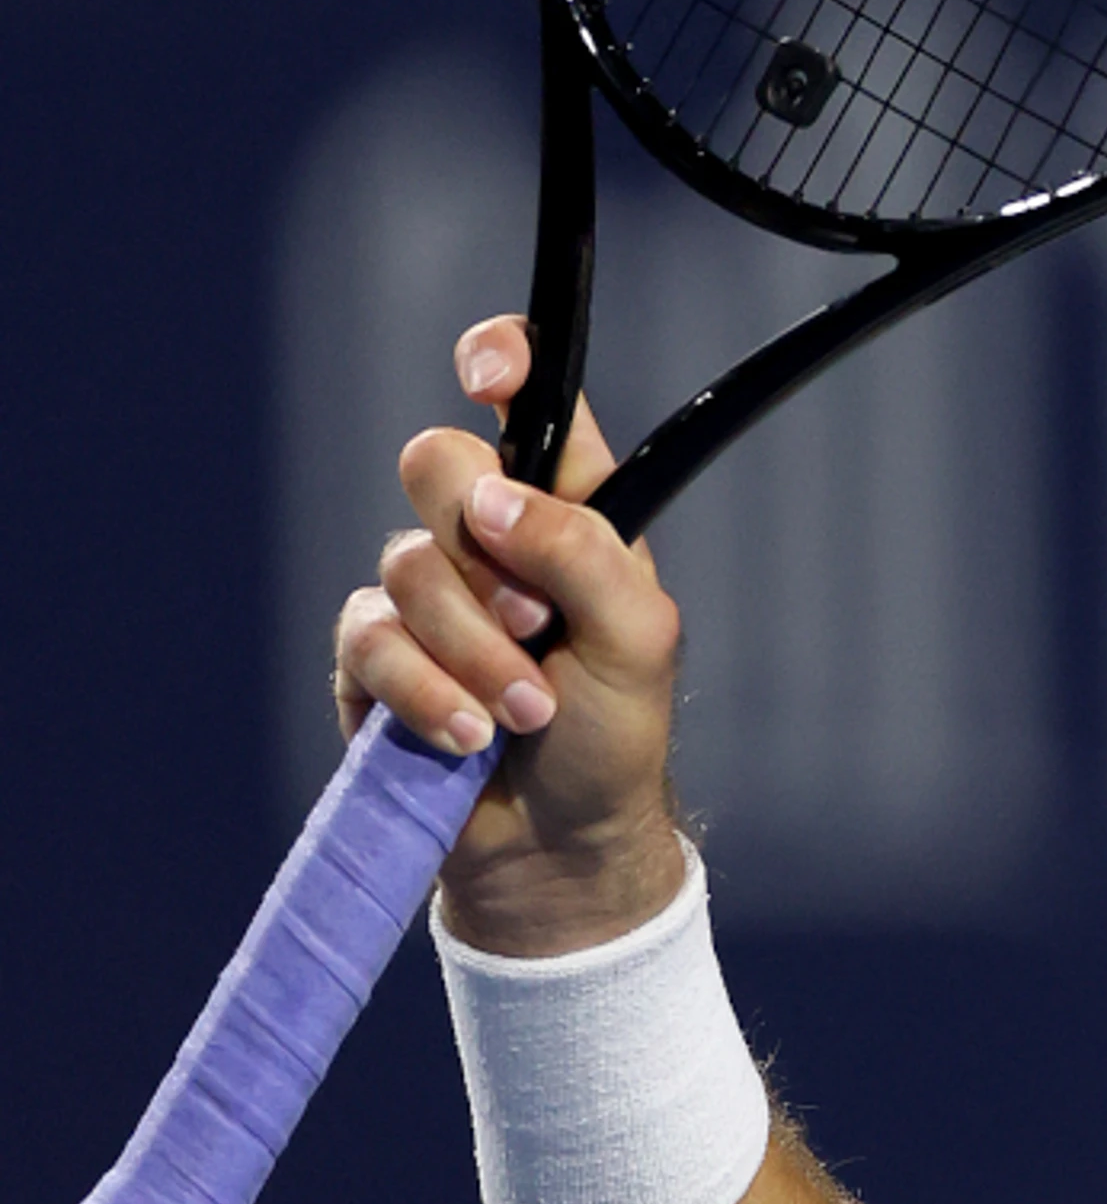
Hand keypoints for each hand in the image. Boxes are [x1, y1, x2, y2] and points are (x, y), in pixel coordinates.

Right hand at [333, 316, 686, 955]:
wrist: (561, 842)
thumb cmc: (615, 732)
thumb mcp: (638, 638)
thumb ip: (582, 552)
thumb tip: (492, 497)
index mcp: (568, 504)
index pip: (530, 402)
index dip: (501, 362)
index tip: (484, 368)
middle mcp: (488, 533)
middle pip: (432, 462)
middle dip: (480, 548)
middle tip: (536, 620)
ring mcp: (425, 594)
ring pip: (406, 566)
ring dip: (473, 648)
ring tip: (527, 709)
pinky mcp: (373, 659)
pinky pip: (370, 643)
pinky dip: (427, 693)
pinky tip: (471, 735)